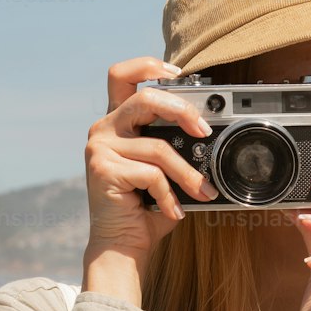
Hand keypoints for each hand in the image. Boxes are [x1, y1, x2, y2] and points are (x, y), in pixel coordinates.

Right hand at [83, 56, 218, 265]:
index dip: (149, 65)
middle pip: (145, 97)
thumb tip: (210, 133)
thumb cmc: (145, 208)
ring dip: (187, 173)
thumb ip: (175, 145)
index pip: (122, 75)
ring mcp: (100, 148)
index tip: (177, 73)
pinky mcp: (102, 170)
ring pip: (157, 147)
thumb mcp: (162, 169)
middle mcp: (103, 129)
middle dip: (182, 111)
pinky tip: (174, 212)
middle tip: (204, 130)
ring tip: (203, 192)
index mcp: (117, 122)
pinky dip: (170, 196)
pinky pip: (151, 175)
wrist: (122, 245)